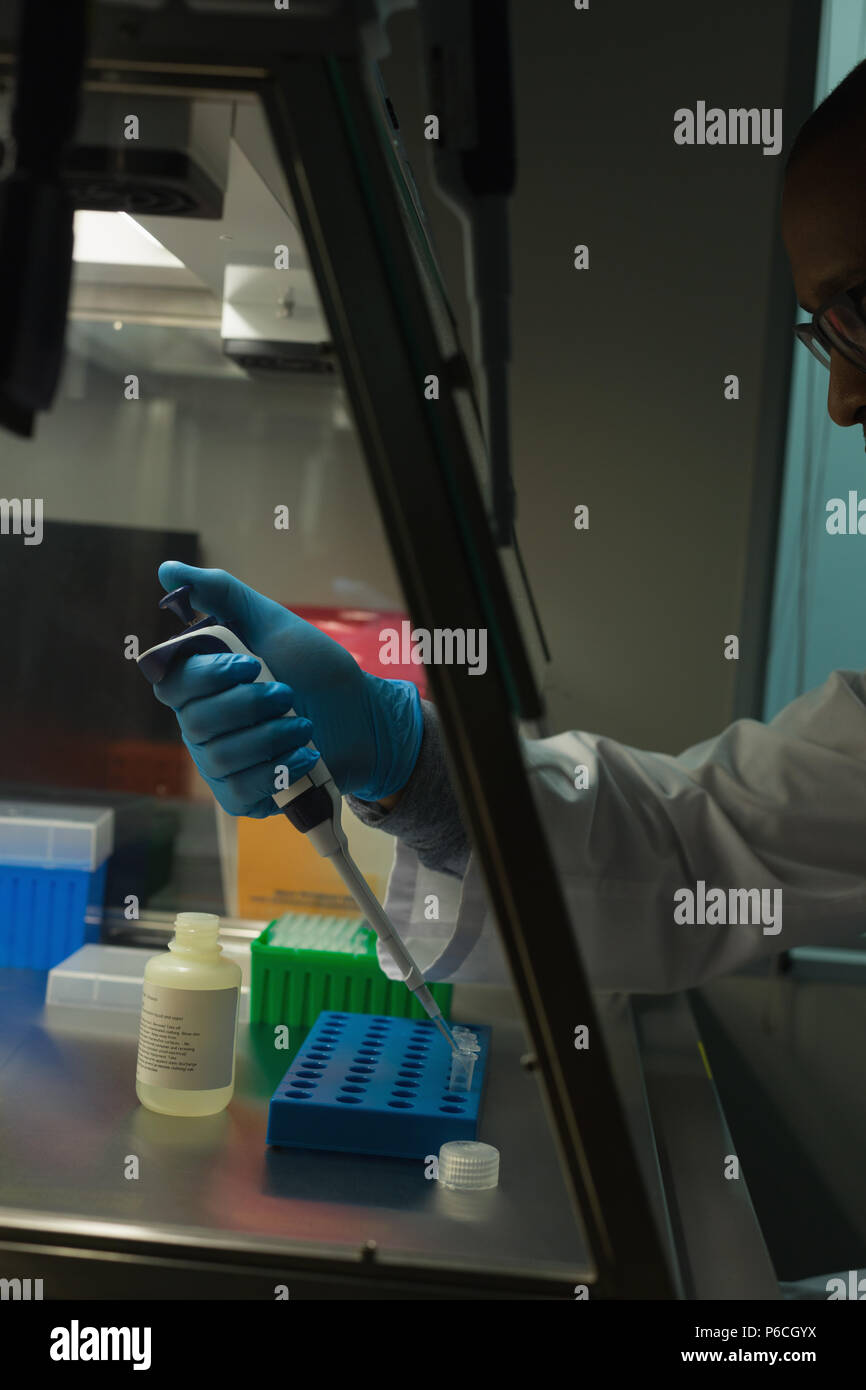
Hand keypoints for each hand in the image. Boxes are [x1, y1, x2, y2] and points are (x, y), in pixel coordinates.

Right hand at [153, 562, 422, 815]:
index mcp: (201, 683)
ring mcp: (219, 763)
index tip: (251, 665)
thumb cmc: (314, 669)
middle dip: (251, 706)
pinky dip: (277, 772)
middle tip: (289, 694)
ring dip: (272, 738)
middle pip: (198, 721)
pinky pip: (239, 792)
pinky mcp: (242, 795)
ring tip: (304, 727)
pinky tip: (303, 757)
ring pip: (221, 757)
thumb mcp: (272, 623)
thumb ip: (221, 595)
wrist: (362, 717)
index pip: (172, 683)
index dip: (209, 677)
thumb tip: (168, 571)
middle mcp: (201, 724)